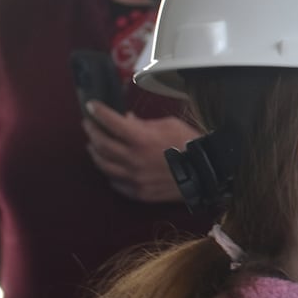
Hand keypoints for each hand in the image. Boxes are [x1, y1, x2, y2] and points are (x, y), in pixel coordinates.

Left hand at [83, 105, 199, 201]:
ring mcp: (135, 178)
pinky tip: (110, 166)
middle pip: (101, 143)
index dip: (98, 111)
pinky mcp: (139, 192)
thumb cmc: (191, 145)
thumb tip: (126, 120)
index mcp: (141, 139)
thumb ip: (143, 123)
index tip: (91, 106)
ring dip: (95, 152)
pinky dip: (109, 173)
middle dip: (92, 130)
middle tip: (89, 124)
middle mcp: (133, 159)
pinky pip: (115, 183)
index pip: (110, 121)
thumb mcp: (169, 124)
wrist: (208, 172)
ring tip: (94, 145)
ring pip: (103, 164)